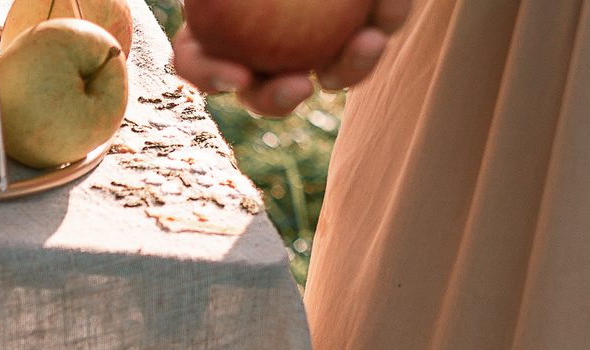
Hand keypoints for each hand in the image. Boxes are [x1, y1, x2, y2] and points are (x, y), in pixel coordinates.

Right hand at [172, 0, 413, 117]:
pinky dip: (387, 15)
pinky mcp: (369, 24)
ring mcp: (320, 39)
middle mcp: (267, 45)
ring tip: (369, 42)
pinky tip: (390, 1)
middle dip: (276, 99)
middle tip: (296, 84)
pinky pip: (380, 25)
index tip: (237, 74)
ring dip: (352, 67)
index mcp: (219, 27)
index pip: (199, 61)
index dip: (211, 75)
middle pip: (264, 90)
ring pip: (333, 73)